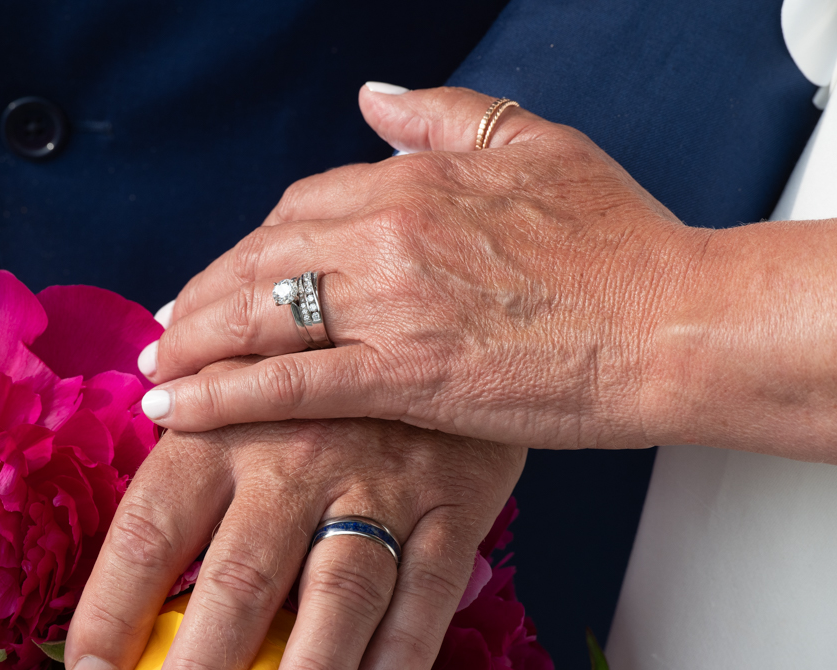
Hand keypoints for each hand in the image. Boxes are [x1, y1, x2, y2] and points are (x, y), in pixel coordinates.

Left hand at [64, 384, 523, 669]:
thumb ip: (184, 454)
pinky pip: (431, 581)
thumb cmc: (311, 372)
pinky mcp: (452, 498)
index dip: (112, 609)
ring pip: (339, 587)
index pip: (149, 529)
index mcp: (219, 430)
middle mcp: (291, 457)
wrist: (433, 317)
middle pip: (240, 575)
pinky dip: (406, 646)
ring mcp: (377, 479)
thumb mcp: (235, 387)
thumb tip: (128, 547)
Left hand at [135, 85, 705, 450]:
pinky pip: (284, 382)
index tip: (235, 275)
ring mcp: (389, 306)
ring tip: (159, 365)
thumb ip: (447, 115)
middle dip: (206, 294)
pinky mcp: (402, 376)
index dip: (256, 245)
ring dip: (193, 340)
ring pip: (257, 315)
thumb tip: (372, 97)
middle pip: (261, 258)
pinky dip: (219, 393)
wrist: (677, 323)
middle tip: (172, 324)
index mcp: (414, 181)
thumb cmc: (623, 243)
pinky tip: (175, 406)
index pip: (300, 207)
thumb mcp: (539, 146)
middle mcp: (387, 235)